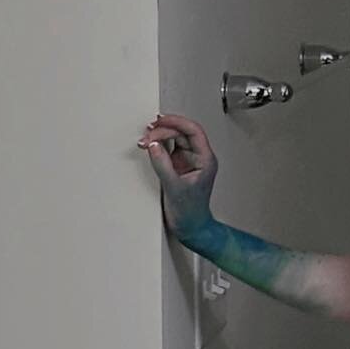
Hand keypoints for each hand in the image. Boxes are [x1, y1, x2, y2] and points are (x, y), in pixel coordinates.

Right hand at [136, 112, 218, 243]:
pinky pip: (169, 149)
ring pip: (175, 139)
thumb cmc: (190, 212)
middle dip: (163, 131)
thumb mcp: (174, 187)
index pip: (193, 131)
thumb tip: (153, 145)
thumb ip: (163, 165)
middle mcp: (198, 157)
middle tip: (146, 136)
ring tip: (144, 139)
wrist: (191, 227)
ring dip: (159, 136)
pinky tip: (149, 145)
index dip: (177, 122)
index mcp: (205, 159)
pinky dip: (158, 145)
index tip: (160, 121)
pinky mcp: (178, 167)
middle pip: (182, 133)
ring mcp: (188, 161)